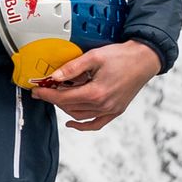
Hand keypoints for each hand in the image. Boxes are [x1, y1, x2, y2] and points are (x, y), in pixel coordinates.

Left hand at [33, 41, 159, 130]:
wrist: (145, 59)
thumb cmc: (122, 56)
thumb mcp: (94, 57)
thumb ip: (72, 68)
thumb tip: (53, 77)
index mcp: (96, 93)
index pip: (63, 98)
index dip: (47, 94)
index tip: (36, 91)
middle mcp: (103, 105)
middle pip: (70, 107)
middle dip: (54, 99)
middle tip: (45, 90)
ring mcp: (110, 110)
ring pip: (80, 115)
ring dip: (66, 107)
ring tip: (59, 96)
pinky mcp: (116, 111)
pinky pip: (96, 124)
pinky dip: (82, 125)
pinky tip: (71, 122)